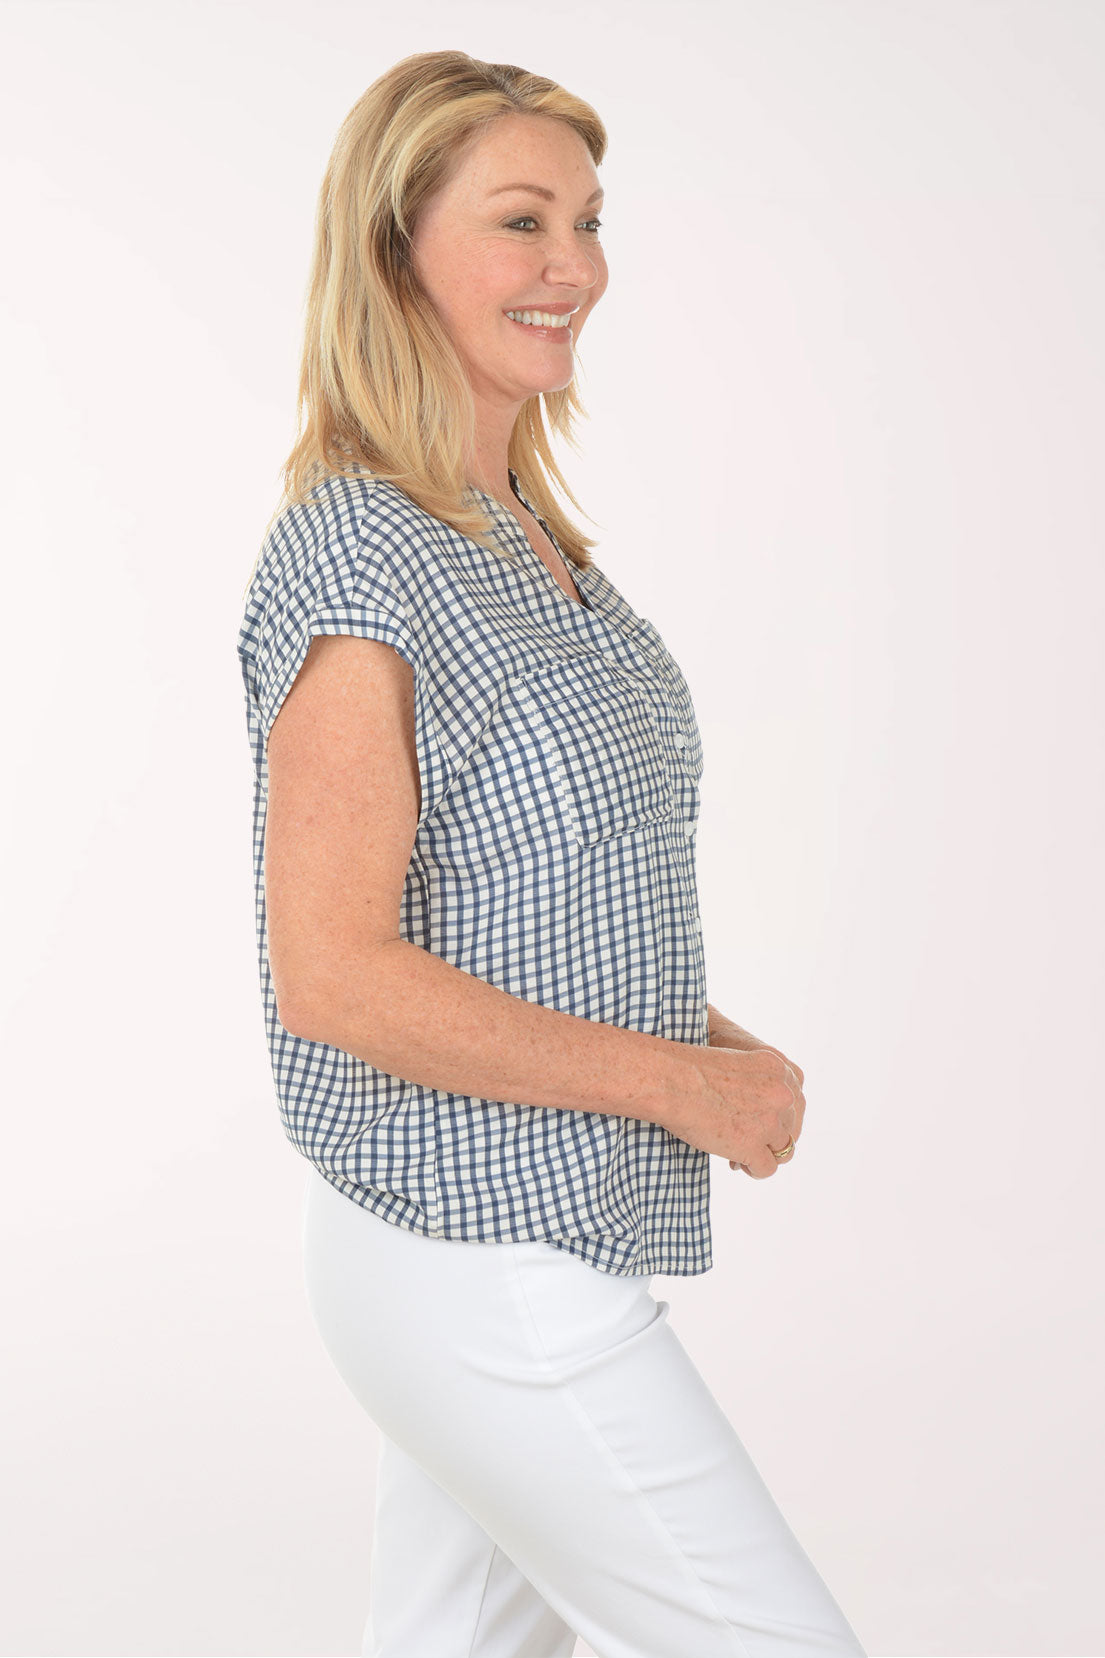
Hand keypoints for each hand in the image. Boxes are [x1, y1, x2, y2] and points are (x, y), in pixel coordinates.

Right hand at [703, 1007, 804, 1177]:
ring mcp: (769, 1121)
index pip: (795, 1100)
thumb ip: (758, 1082)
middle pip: (791, 1126)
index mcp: (779, 1068)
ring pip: (784, 1149)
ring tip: (745, 1155)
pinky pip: (767, 1168)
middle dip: (772, 1136)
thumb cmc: (692, 1069)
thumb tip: (761, 1113)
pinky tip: (741, 1165)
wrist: (672, 1080)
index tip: (763, 1123)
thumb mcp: (737, 1061)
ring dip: (766, 1153)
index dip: (779, 1116)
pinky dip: (756, 1170)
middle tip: (750, 1140)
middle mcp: (781, 1094)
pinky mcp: (753, 1145)